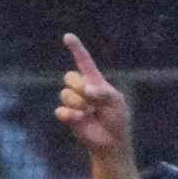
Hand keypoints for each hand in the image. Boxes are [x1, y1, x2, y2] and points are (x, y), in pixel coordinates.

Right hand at [55, 34, 130, 154]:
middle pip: (69, 77)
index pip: (84, 61)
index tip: (68, 37)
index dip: (76, 48)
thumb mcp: (115, 102)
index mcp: (95, 81)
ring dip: (77, 102)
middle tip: (91, 99)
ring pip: (65, 93)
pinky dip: (69, 114)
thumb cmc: (117, 118)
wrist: (111, 141)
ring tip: (88, 112)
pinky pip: (60, 110)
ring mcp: (74, 102)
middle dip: (78, 86)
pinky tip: (79, 118)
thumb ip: (102, 93)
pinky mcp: (69, 116)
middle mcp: (82, 89)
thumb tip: (87, 91)